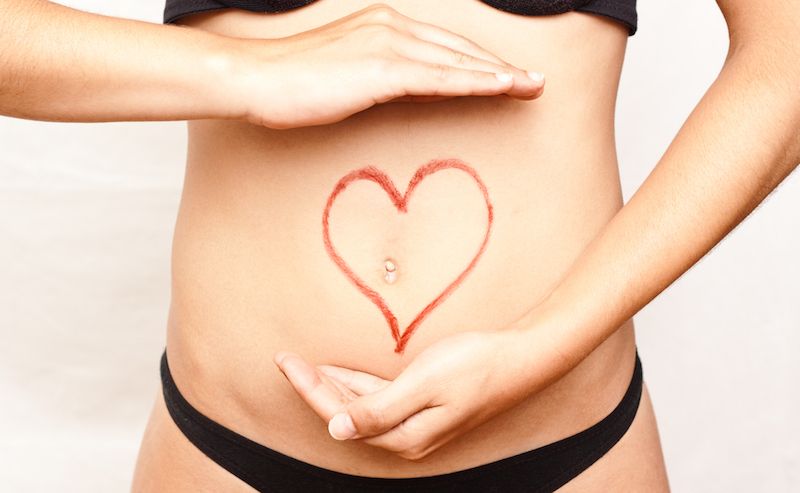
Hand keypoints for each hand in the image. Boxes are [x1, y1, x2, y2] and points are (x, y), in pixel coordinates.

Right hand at [234, 4, 544, 129]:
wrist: (256, 78)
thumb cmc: (291, 82)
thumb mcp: (344, 74)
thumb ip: (380, 77)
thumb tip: (408, 92)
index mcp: (383, 25)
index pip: (444, 46)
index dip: (479, 61)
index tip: (507, 74)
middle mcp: (391, 26)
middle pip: (459, 49)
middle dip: (501, 66)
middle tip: (534, 81)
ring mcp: (388, 44)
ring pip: (458, 60)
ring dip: (500, 74)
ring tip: (532, 86)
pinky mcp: (383, 67)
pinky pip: (441, 77)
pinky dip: (475, 82)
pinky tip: (502, 88)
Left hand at [273, 326, 569, 460]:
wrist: (522, 358)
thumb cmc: (476, 366)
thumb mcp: (424, 385)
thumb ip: (379, 410)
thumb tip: (338, 430)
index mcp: (405, 437)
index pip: (341, 416)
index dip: (310, 390)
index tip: (286, 362)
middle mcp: (407, 437)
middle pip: (347, 414)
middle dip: (314, 388)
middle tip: (286, 360)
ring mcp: (417, 423)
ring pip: (362, 406)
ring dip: (334, 386)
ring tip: (304, 366)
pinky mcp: (426, 407)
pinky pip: (381, 398)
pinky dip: (358, 384)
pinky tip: (344, 372)